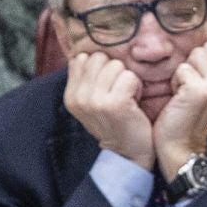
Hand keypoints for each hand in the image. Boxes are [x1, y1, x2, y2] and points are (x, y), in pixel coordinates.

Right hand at [64, 51, 154, 167]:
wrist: (127, 154)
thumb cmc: (114, 123)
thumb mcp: (90, 102)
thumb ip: (85, 78)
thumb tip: (85, 52)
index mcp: (70, 94)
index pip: (82, 57)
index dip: (100, 68)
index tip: (106, 87)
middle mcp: (79, 97)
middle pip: (99, 58)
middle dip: (113, 71)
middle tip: (118, 92)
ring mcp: (95, 100)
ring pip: (115, 65)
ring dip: (126, 79)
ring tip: (126, 97)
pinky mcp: (115, 103)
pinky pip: (129, 76)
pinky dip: (136, 87)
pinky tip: (134, 102)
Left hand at [154, 44, 206, 180]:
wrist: (182, 147)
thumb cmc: (191, 118)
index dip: (206, 62)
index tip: (201, 83)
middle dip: (195, 64)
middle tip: (191, 88)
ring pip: (197, 54)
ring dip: (185, 71)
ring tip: (185, 92)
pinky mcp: (200, 90)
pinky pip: (182, 68)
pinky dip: (176, 81)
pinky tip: (179, 98)